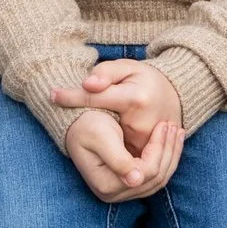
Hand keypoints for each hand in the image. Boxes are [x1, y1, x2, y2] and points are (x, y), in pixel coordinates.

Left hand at [52, 59, 182, 157]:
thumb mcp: (127, 67)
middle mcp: (141, 124)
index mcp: (134, 100)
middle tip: (64, 110)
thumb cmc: (144, 79)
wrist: (174, 96)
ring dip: (92, 141)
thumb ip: (106, 73)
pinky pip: (126, 160)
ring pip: (112, 149)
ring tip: (82, 128)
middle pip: (102, 131)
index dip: (71, 97)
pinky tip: (97, 138)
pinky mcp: (149, 153)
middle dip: (83, 126)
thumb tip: (87, 84)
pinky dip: (108, 151)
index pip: (95, 99)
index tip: (52, 95)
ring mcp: (146, 142)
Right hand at [63, 109, 185, 202]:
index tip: (163, 125)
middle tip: (175, 127)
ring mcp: (122, 192)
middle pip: (155, 178)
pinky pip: (154, 175)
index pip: (145, 172)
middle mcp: (114, 194)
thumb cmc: (86, 125)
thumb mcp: (100, 137)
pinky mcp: (128, 184)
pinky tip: (170, 142)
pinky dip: (165, 158)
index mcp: (106, 185)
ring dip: (170, 155)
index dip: (158, 149)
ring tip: (176, 132)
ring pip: (159, 179)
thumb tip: (135, 181)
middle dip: (168, 151)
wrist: (76, 123)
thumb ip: (118, 160)